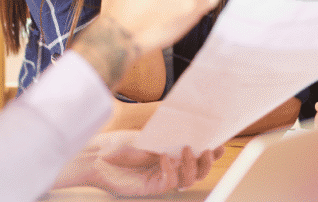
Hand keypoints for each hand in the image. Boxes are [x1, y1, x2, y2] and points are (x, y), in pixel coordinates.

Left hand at [85, 131, 223, 195]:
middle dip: (207, 162)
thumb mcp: (148, 136)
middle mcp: (168, 169)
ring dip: (192, 166)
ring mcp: (160, 179)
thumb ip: (168, 138)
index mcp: (170, 156)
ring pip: (187, 181)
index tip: (220, 142)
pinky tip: (163, 157)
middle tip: (211, 149)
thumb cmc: (119, 144)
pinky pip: (169, 182)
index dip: (210, 153)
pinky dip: (170, 169)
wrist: (97, 156)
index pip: (195, 157)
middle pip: (197, 173)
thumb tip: (191, 130)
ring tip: (188, 150)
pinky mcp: (151, 188)